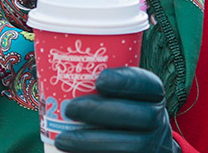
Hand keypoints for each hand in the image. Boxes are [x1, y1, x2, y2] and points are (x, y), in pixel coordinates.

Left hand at [55, 67, 180, 152]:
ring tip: (62, 138)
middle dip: (103, 112)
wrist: (143, 146)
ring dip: (93, 142)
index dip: (127, 81)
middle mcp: (158, 120)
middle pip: (140, 116)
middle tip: (69, 108)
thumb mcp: (119, 94)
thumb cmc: (119, 111)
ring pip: (131, 146)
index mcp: (153, 95)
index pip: (149, 84)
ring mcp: (152, 146)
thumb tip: (49, 63)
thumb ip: (97, 82)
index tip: (99, 79)